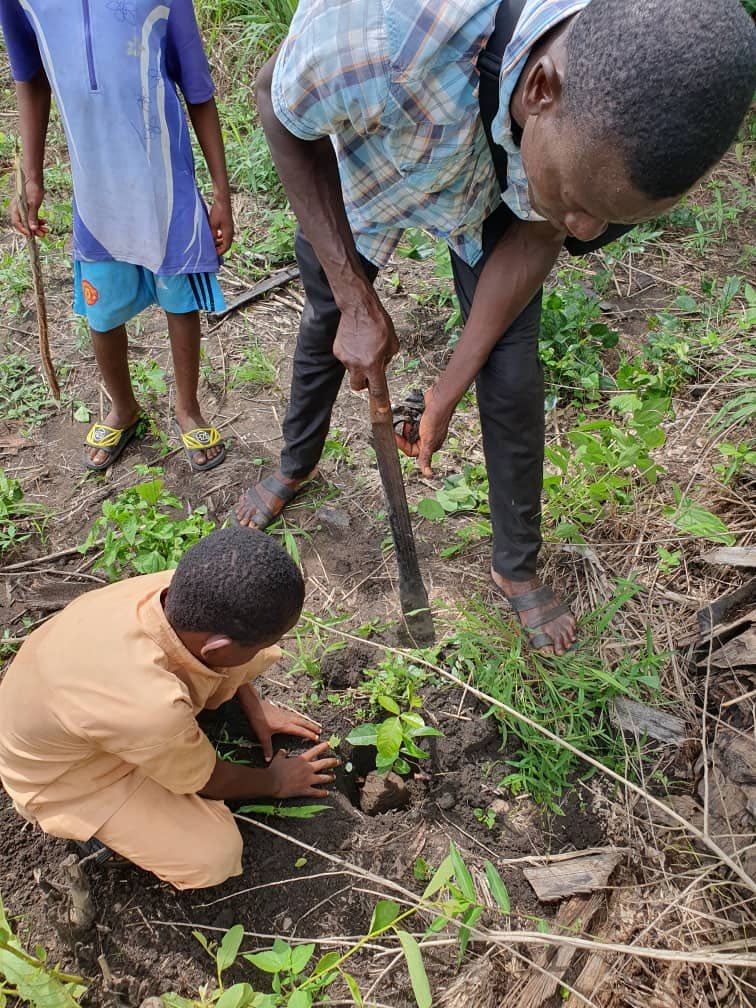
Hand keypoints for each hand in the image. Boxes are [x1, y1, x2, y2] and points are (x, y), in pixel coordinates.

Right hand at [10, 180, 46, 237]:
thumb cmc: (32, 190)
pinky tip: (45, 222)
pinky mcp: (28, 210)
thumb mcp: (33, 204)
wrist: (34, 181)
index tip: (31, 234)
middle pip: (24, 225)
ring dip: (37, 227)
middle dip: (33, 230)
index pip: (17, 223)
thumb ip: (32, 217)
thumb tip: (33, 229)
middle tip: (42, 234)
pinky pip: (32, 218)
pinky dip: (38, 221)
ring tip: (46, 230)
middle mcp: (18, 211)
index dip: (23, 230)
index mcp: (16, 209)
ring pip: (29, 222)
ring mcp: (23, 211)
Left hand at [209, 198, 233, 254]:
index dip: (220, 252)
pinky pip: (224, 235)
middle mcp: (230, 232)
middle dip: (219, 248)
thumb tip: (211, 243)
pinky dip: (219, 237)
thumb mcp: (213, 225)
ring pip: (225, 240)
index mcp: (228, 233)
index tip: (213, 255)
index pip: (226, 247)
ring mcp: (230, 229)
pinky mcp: (227, 225)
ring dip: (219, 243)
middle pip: (226, 244)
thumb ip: (212, 235)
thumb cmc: (218, 212)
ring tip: (211, 243)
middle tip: (211, 250)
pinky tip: (214, 236)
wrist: (222, 202)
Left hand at [245, 695, 320, 761]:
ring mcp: (286, 714)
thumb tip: (268, 759)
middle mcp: (288, 719)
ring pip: (300, 718)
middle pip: (303, 723)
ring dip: (308, 722)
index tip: (316, 738)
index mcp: (286, 726)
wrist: (255, 706)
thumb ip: (267, 748)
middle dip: (312, 727)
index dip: (309, 735)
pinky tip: (300, 719)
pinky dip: (301, 718)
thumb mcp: (263, 736)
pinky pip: (296, 715)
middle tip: (320, 731)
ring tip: (314, 725)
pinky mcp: (283, 711)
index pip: (300, 731)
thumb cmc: (259, 720)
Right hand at [268, 742, 338, 798]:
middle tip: (338, 761)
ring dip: (330, 777)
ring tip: (334, 777)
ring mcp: (307, 779)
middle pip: (324, 764)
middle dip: (332, 762)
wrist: (272, 782)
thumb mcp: (278, 758)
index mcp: (302, 759)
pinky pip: (316, 792)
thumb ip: (283, 753)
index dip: (323, 747)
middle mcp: (307, 768)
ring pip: (323, 778)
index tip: (329, 744)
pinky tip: (327, 793)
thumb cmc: (274, 769)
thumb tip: (283, 750)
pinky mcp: (305, 790)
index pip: (315, 751)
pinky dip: (322, 793)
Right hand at [333, 293, 398, 411]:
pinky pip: (346, 359)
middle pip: (358, 387)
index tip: (381, 412)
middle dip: (364, 383)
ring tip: (364, 347)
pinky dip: (351, 355)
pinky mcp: (337, 351)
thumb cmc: (378, 323)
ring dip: (358, 365)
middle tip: (370, 371)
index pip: (377, 390)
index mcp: (373, 365)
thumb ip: (388, 360)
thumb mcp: (393, 343)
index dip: (380, 403)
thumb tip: (382, 367)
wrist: (358, 307)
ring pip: (352, 371)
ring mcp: (345, 358)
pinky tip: (356, 341)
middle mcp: (357, 365)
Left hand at [395, 384, 453, 476]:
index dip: (402, 444)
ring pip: (409, 430)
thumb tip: (428, 475)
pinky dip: (408, 418)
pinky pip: (411, 420)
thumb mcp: (428, 441)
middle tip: (401, 427)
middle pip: (408, 440)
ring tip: (407, 421)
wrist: (439, 400)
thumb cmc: (436, 419)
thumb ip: (426, 458)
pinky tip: (408, 415)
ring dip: (405, 425)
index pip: (410, 451)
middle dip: (404, 434)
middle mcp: (427, 437)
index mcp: (429, 446)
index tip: (394, 437)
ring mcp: (424, 427)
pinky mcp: (421, 417)